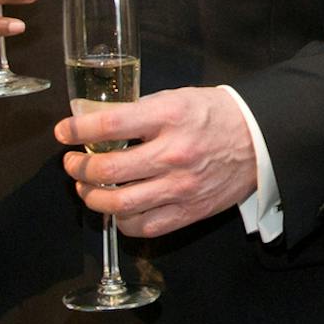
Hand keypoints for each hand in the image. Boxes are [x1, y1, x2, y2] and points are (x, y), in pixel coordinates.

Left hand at [57, 87, 259, 238]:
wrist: (260, 141)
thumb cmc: (216, 116)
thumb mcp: (178, 98)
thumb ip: (141, 111)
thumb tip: (99, 123)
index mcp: (170, 117)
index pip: (110, 125)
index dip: (77, 130)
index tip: (63, 131)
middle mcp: (173, 154)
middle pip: (107, 170)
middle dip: (77, 168)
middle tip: (72, 163)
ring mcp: (180, 187)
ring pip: (118, 204)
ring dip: (91, 197)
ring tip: (85, 188)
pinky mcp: (188, 211)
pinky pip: (142, 226)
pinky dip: (121, 220)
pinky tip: (116, 209)